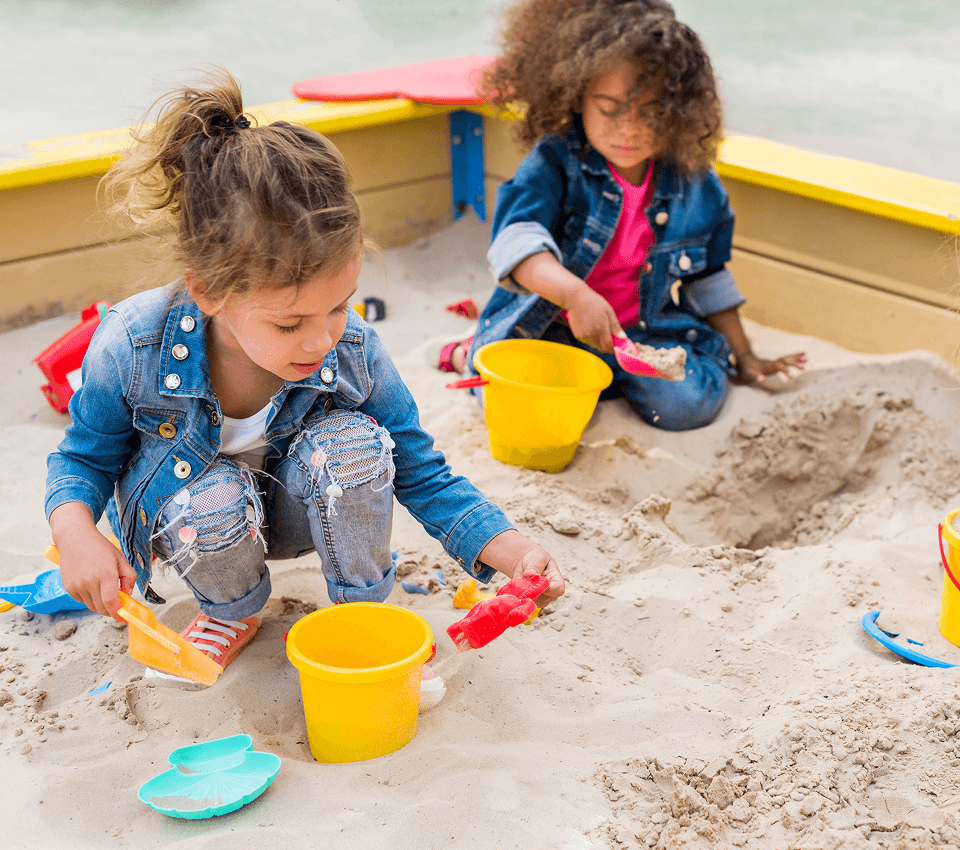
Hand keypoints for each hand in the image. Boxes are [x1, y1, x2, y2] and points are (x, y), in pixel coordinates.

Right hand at [50, 505, 137, 619]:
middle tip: (117, 603)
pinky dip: (89, 598)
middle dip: (111, 610)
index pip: (111, 602)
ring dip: (100, 604)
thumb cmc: (100, 548)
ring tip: (104, 589)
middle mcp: (89, 582)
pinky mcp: (68, 587)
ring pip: (91, 606)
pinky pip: (82, 600)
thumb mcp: (120, 559)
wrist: (75, 538)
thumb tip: (127, 595)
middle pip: (101, 608)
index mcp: (105, 574)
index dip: (117, 613)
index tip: (123, 618)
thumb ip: (129, 577)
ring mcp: (77, 586)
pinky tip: (92, 585)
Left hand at [478, 529, 565, 607]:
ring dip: (525, 592)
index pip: (558, 589)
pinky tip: (518, 586)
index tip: (537, 582)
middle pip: (546, 599)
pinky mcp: (531, 601)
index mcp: (556, 579)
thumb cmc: (535, 558)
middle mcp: (551, 591)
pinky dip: (519, 594)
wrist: (525, 562)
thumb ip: (534, 567)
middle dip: (533, 590)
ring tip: (521, 579)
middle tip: (524, 579)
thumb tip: (530, 575)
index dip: (549, 589)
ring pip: (534, 602)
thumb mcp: (537, 558)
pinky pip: (525, 602)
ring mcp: (542, 598)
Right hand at [565, 286, 621, 353]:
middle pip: (601, 348)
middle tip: (607, 335)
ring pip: (593, 345)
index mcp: (601, 329)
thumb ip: (616, 327)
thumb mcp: (609, 312)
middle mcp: (591, 335)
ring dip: (597, 341)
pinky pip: (586, 341)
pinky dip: (590, 337)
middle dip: (606, 345)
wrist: (576, 299)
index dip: (613, 349)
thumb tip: (623, 338)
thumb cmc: (594, 303)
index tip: (616, 346)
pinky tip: (589, 326)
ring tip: (596, 327)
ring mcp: (583, 336)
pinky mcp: (577, 335)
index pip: (608, 347)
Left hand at [736, 351, 805, 385]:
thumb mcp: (749, 374)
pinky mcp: (775, 364)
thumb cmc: (747, 369)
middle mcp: (773, 362)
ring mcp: (774, 362)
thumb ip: (756, 376)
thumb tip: (761, 380)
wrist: (745, 363)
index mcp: (768, 365)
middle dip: (794, 363)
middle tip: (804, 366)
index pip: (779, 367)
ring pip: (787, 359)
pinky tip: (802, 356)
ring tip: (807, 359)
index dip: (785, 371)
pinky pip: (786, 360)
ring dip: (796, 358)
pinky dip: (794, 357)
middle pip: (785, 361)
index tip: (791, 377)